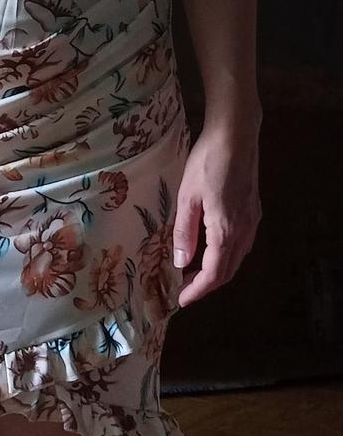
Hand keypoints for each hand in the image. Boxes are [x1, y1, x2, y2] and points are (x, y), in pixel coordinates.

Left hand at [173, 116, 261, 307]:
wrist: (235, 135)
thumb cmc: (207, 162)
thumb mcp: (187, 196)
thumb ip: (184, 231)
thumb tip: (181, 262)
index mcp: (226, 230)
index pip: (215, 273)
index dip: (198, 290)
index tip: (181, 300)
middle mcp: (245, 230)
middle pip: (229, 269)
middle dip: (207, 284)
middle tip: (184, 289)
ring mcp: (252, 219)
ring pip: (237, 257)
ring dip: (217, 269)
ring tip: (193, 271)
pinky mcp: (253, 209)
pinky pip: (241, 243)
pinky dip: (225, 253)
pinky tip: (210, 247)